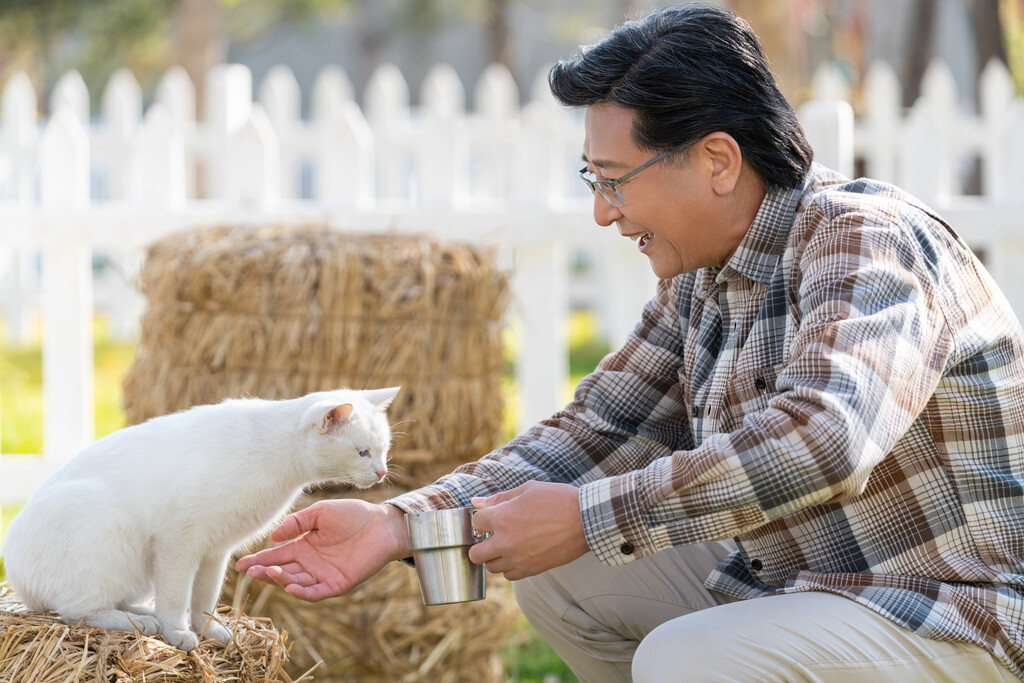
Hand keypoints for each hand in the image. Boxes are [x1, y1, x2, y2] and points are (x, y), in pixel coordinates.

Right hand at [234, 500, 408, 601]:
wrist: (382, 524)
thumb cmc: (353, 514)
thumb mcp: (321, 513)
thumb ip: (297, 523)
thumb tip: (273, 537)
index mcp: (304, 546)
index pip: (276, 556)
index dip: (258, 561)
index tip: (240, 565)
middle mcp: (310, 563)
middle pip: (282, 571)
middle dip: (265, 573)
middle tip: (250, 572)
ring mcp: (323, 575)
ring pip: (296, 583)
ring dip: (281, 581)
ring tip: (270, 573)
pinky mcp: (337, 584)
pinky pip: (316, 592)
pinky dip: (303, 592)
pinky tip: (291, 586)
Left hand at [468, 481, 588, 580]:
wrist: (586, 520)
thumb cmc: (558, 500)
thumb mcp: (528, 490)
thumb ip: (499, 498)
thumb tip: (476, 502)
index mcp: (502, 518)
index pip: (475, 523)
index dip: (482, 518)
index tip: (490, 517)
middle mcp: (506, 542)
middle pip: (475, 554)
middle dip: (479, 544)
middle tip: (491, 537)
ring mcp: (518, 558)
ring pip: (491, 568)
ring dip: (495, 557)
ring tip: (507, 545)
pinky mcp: (532, 569)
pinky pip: (510, 576)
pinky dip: (510, 567)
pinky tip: (519, 555)